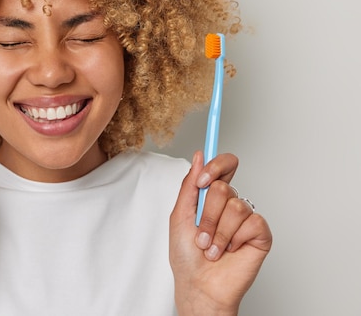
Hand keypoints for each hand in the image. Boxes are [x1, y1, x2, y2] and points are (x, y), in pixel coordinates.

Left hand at [169, 151, 271, 315]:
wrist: (199, 285)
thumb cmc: (186, 256)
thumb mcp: (180, 216)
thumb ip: (189, 185)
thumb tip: (199, 156)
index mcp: (211, 197)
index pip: (223, 166)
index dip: (216, 165)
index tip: (202, 179)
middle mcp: (230, 204)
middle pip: (223, 187)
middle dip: (206, 215)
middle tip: (200, 235)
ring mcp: (246, 218)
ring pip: (236, 206)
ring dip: (217, 231)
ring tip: (212, 248)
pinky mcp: (260, 233)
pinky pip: (251, 222)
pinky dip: (234, 239)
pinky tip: (230, 250)